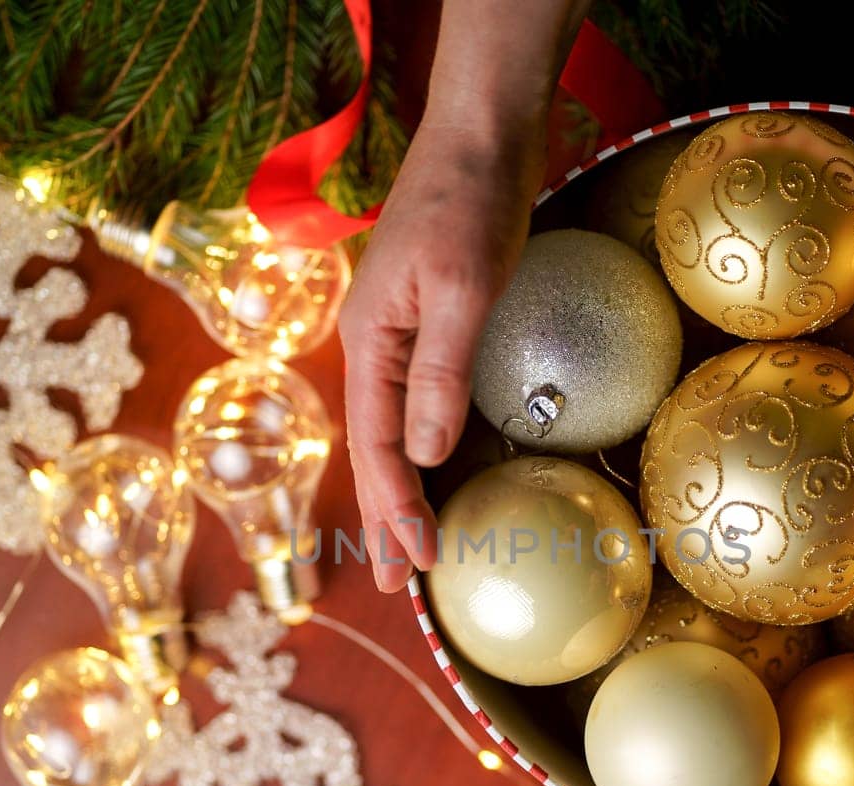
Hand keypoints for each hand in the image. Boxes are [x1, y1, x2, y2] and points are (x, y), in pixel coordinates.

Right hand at [339, 121, 542, 590]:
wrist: (483, 132)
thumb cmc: (470, 202)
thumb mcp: (460, 286)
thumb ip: (439, 369)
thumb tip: (427, 452)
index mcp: (370, 342)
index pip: (376, 446)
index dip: (396, 508)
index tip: (419, 563)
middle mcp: (375, 347)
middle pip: (376, 450)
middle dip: (388, 518)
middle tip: (403, 586)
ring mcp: (401, 337)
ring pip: (395, 432)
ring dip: (404, 492)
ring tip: (414, 548)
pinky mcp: (431, 325)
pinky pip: (419, 405)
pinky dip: (426, 449)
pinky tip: (439, 471)